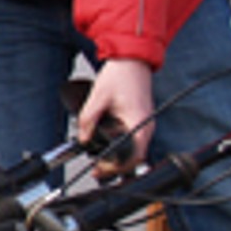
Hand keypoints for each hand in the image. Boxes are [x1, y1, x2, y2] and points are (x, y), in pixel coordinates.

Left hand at [79, 58, 153, 175]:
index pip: (134, 157)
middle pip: (135, 157)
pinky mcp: (141, 120)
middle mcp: (146, 126)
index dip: (118, 167)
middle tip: (98, 169)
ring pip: (135, 150)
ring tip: (100, 161)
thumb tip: (83, 139)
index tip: (102, 170)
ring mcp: (145, 124)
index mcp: (139, 122)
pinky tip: (107, 145)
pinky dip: (121, 146)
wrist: (132, 60)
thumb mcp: (98, 97)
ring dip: (118, 157)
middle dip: (116, 166)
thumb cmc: (120, 75)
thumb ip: (88, 119)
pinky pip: (133, 140)